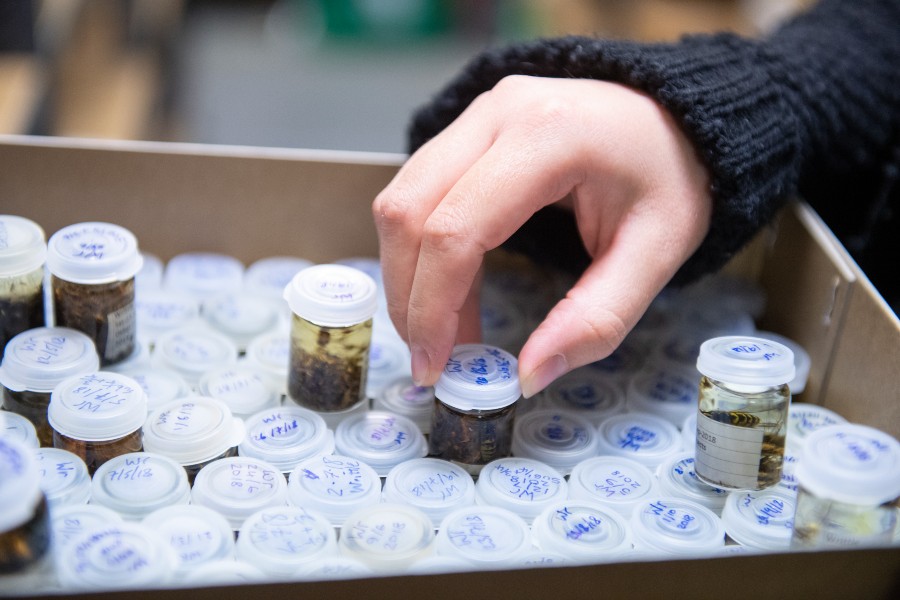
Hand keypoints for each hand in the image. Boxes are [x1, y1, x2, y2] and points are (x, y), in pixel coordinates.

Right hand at [372, 75, 711, 396]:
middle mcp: (498, 113)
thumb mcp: (657, 252)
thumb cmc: (671, 177)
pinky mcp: (468, 127)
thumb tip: (529, 376)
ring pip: (401, 199)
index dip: (433, 306)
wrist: (672, 116)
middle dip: (407, 297)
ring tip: (441, 330)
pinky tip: (451, 291)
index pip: (456, 228)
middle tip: (432, 357)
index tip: (437, 366)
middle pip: (408, 211)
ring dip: (408, 274)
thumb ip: (597, 318)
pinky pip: (419, 190)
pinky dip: (422, 251)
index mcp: (548, 137)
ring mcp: (477, 113)